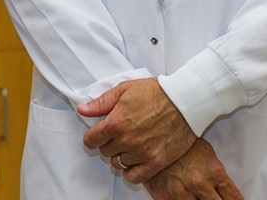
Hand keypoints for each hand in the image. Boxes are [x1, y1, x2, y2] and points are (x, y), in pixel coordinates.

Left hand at [77, 78, 195, 183]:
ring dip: (121, 155)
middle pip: (105, 151)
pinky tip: (135, 160)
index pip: (91, 140)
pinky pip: (134, 176)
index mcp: (116, 122)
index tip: (97, 134)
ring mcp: (141, 153)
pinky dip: (131, 170)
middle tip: (119, 134)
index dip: (92, 136)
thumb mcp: (124, 89)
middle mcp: (126, 140)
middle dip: (108, 142)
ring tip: (130, 143)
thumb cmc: (156, 92)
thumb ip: (101, 103)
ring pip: (119, 163)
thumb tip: (82, 110)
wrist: (184, 100)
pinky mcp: (156, 162)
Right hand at [143, 139, 244, 199]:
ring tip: (198, 197)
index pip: (234, 198)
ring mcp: (182, 192)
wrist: (150, 133)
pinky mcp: (165, 197)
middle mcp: (200, 183)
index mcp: (214, 171)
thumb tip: (223, 189)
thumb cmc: (178, 139)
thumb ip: (216, 173)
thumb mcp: (205, 152)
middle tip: (215, 199)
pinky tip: (184, 197)